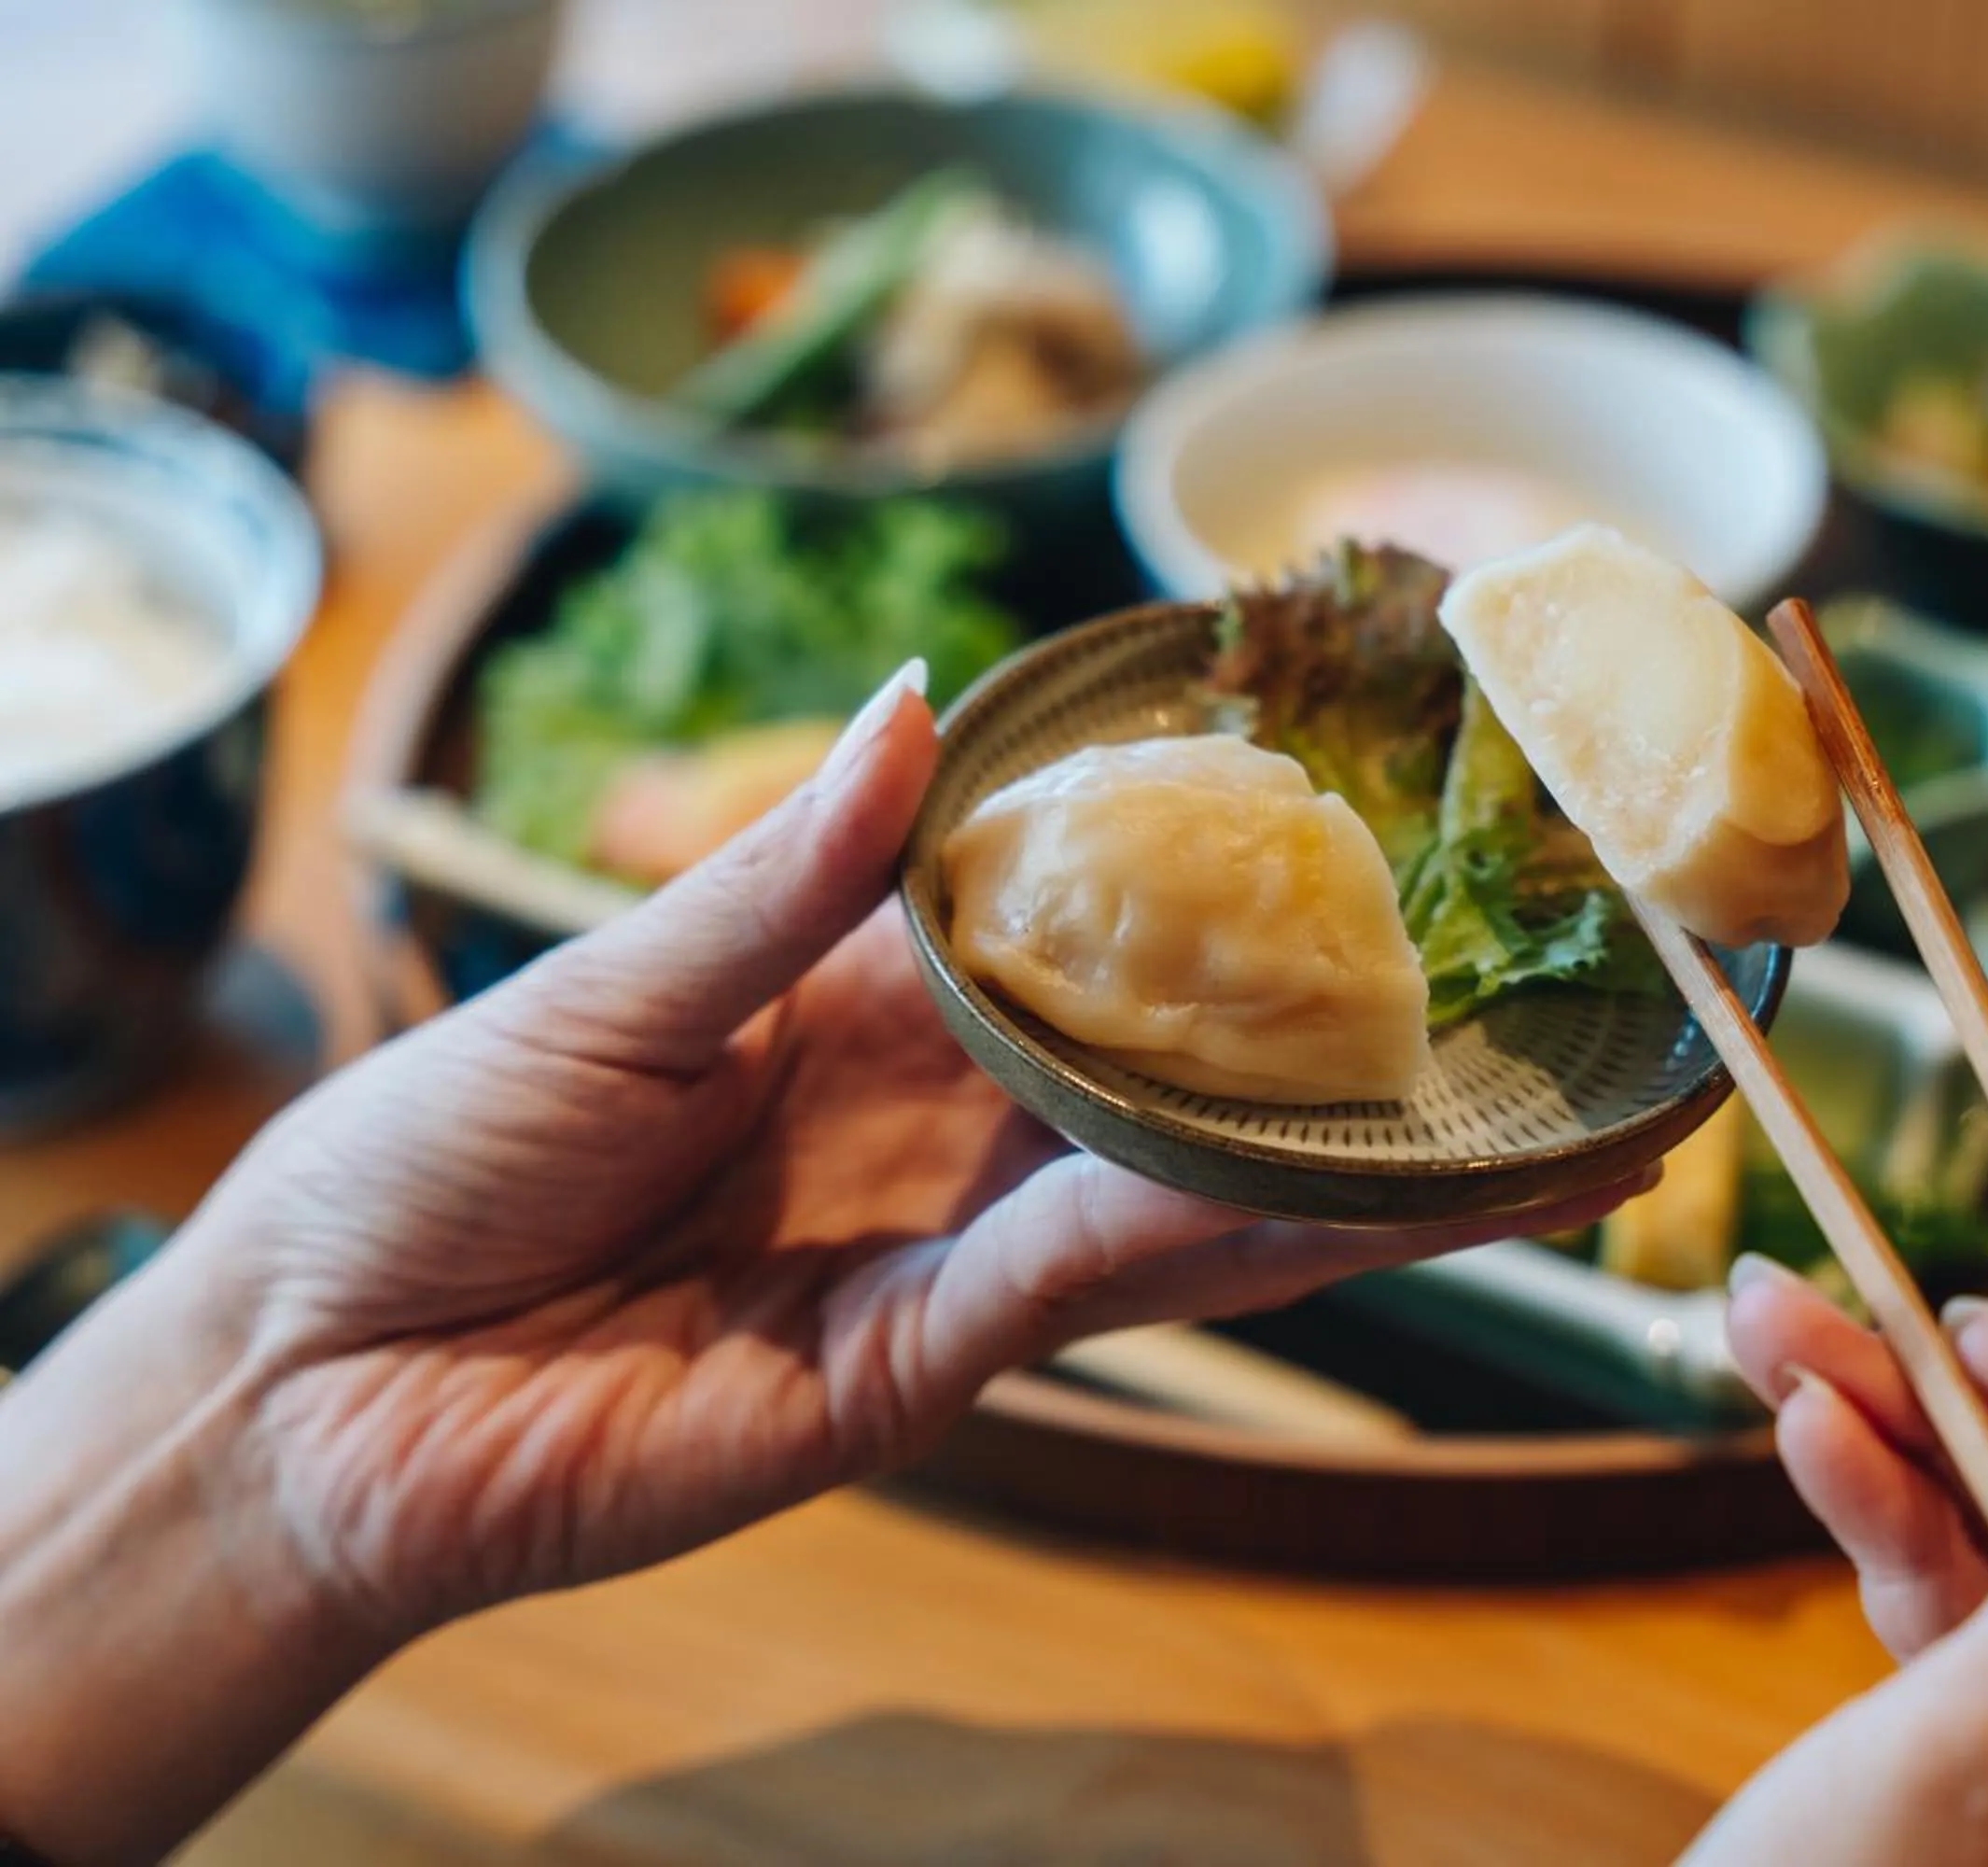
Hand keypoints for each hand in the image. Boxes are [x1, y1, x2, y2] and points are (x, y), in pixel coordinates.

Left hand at [0, 666, 1640, 1862]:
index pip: (1075, 917)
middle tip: (1514, 969)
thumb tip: (925, 703)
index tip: (1348, 794)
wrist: (314, 1389)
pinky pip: (1109, 1278)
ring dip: (1360, 1156)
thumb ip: (789, 872)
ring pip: (1194, 1186)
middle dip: (1340, 1024)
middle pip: (1180, 1061)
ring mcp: (951, 1242)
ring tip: (1535, 1119)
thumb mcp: (612, 983)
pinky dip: (1241, 1229)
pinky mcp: (934, 1362)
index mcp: (855, 999)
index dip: (1206, 861)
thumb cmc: (429, 1153)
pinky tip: (1373, 1188)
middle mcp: (936, 1117)